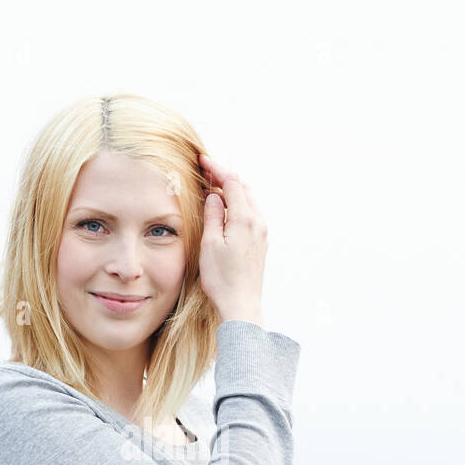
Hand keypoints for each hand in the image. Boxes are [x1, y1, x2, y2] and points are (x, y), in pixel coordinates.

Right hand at [197, 152, 266, 325]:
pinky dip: (237, 204)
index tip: (203, 159)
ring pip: (248, 200)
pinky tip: (224, 210)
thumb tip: (214, 195)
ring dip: (232, 191)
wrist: (241, 305)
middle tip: (205, 172)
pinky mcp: (260, 243)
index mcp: (245, 219)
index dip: (217, 168)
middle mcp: (258, 222)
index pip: (232, 183)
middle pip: (243, 188)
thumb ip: (212, 215)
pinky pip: (250, 214)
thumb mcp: (210, 244)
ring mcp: (261, 233)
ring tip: (213, 188)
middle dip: (225, 176)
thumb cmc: (222, 279)